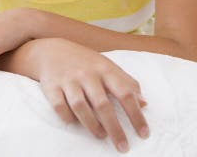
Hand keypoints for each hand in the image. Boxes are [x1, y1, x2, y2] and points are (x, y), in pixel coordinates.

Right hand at [33, 38, 149, 152]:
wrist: (53, 51)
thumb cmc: (87, 63)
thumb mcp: (109, 67)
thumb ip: (127, 83)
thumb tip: (144, 103)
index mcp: (106, 69)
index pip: (125, 93)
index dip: (135, 114)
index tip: (143, 133)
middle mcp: (88, 74)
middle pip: (103, 104)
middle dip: (115, 128)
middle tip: (123, 146)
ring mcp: (69, 80)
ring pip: (81, 106)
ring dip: (92, 125)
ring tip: (102, 136)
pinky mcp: (52, 87)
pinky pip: (60, 106)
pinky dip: (67, 117)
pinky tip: (75, 124)